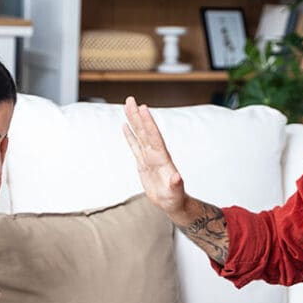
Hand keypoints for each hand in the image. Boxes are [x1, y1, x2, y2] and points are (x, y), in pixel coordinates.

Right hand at [122, 96, 188, 220]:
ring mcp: (149, 157)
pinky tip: (125, 125)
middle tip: (130, 99)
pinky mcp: (143, 163)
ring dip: (133, 120)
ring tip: (127, 106)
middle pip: (145, 131)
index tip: (143, 108)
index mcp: (162, 158)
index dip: (148, 123)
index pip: (154, 137)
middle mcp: (155, 154)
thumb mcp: (175, 192)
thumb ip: (176, 184)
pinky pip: (134, 146)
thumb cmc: (175, 199)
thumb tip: (177, 176)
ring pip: (139, 135)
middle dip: (138, 115)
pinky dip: (130, 135)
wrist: (172, 203)